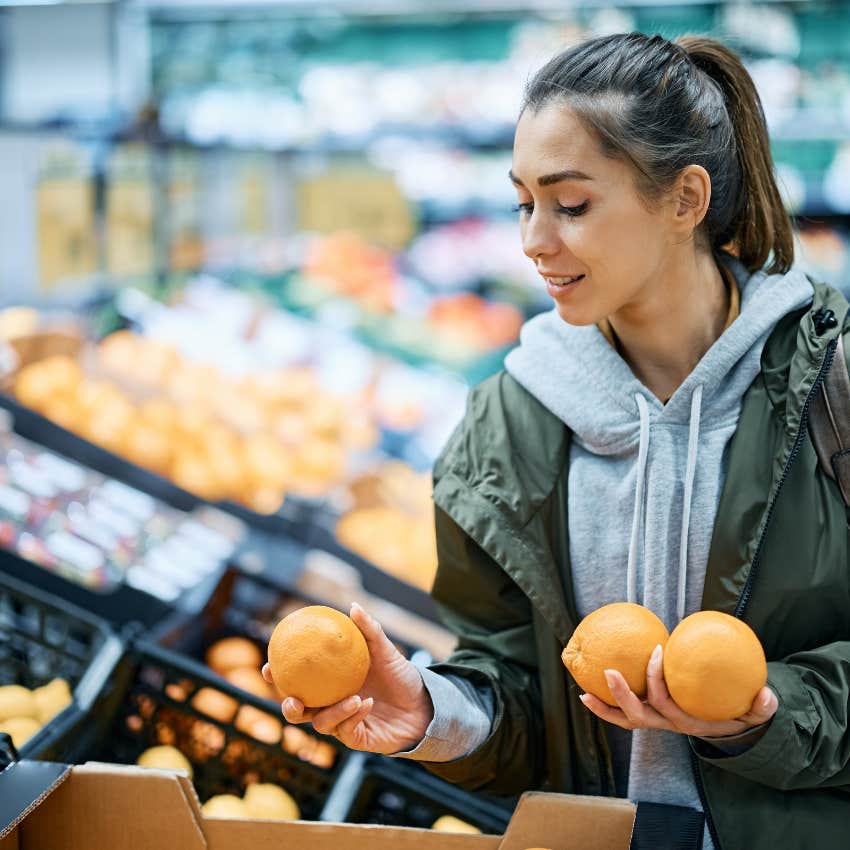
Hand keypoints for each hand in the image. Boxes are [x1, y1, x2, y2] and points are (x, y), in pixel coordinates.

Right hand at [261, 602, 433, 753]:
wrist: (424, 703)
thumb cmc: (400, 675)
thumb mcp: (385, 650)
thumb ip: (368, 630)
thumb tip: (353, 606)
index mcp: (330, 682)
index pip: (297, 680)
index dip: (277, 676)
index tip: (267, 665)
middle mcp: (331, 704)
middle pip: (298, 710)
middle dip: (288, 706)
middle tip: (292, 698)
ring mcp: (342, 723)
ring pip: (321, 724)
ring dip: (333, 711)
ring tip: (352, 697)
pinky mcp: (357, 739)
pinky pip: (347, 731)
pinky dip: (354, 716)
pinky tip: (367, 702)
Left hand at [579, 644, 777, 737]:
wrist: (730, 728)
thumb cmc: (739, 713)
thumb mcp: (755, 712)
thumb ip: (762, 706)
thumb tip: (767, 692)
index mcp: (688, 722)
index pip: (668, 705)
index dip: (658, 681)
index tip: (657, 651)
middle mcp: (668, 725)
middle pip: (639, 717)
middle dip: (622, 696)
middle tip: (608, 671)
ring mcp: (656, 722)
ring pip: (626, 720)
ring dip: (605, 707)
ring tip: (583, 692)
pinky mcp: (649, 715)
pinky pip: (623, 714)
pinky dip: (606, 706)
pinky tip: (588, 690)